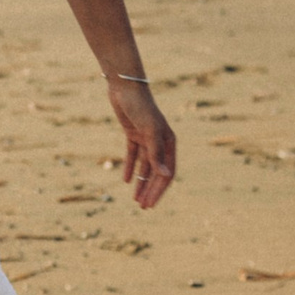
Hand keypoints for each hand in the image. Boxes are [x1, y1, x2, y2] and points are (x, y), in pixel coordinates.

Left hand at [107, 80, 176, 209]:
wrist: (126, 87)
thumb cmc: (141, 107)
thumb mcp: (149, 131)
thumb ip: (156, 153)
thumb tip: (164, 175)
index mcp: (169, 143)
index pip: (167, 173)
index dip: (159, 190)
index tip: (150, 204)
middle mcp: (160, 142)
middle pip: (156, 172)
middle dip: (150, 190)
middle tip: (144, 207)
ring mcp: (146, 138)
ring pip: (144, 166)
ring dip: (141, 183)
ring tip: (135, 199)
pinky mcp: (133, 134)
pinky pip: (133, 155)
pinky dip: (131, 167)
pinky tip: (127, 180)